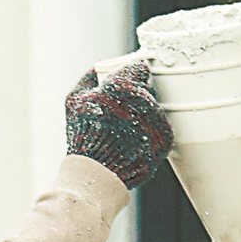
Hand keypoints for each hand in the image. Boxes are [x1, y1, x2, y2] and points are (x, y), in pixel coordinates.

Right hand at [64, 63, 172, 188]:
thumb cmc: (84, 136)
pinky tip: (133, 143)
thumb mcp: (74, 101)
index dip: (131, 76)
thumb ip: (88, 78)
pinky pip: (161, 129)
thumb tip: (97, 68)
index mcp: (124, 86)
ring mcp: (158, 121)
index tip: (126, 84)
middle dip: (136, 97)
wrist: (98, 173)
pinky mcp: (166, 139)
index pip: (139, 69)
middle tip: (120, 113)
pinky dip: (150, 134)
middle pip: (148, 89)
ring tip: (124, 133)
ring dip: (143, 116)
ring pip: (155, 109)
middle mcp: (145, 100)